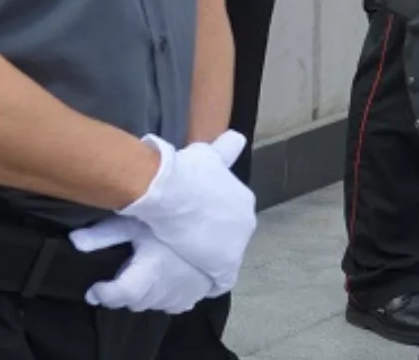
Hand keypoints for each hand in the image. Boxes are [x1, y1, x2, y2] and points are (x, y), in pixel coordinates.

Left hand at [69, 217, 213, 313]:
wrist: (214, 220)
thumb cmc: (172, 219)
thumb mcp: (135, 221)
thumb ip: (104, 234)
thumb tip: (73, 241)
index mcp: (149, 273)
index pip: (119, 294)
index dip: (103, 294)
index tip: (94, 289)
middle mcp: (165, 288)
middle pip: (133, 302)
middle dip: (121, 293)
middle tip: (117, 277)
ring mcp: (182, 293)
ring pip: (152, 305)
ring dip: (142, 296)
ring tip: (138, 277)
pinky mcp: (196, 293)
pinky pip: (173, 305)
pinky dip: (163, 298)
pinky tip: (161, 284)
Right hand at [116, 132, 257, 293]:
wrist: (172, 192)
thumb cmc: (187, 171)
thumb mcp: (209, 154)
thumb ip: (225, 149)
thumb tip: (237, 138)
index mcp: (244, 200)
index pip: (232, 216)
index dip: (213, 220)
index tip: (196, 221)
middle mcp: (247, 222)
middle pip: (229, 237)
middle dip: (212, 239)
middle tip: (187, 239)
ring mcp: (238, 246)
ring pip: (223, 257)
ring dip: (208, 259)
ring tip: (186, 258)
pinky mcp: (225, 266)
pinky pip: (220, 280)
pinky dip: (208, 280)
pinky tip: (194, 280)